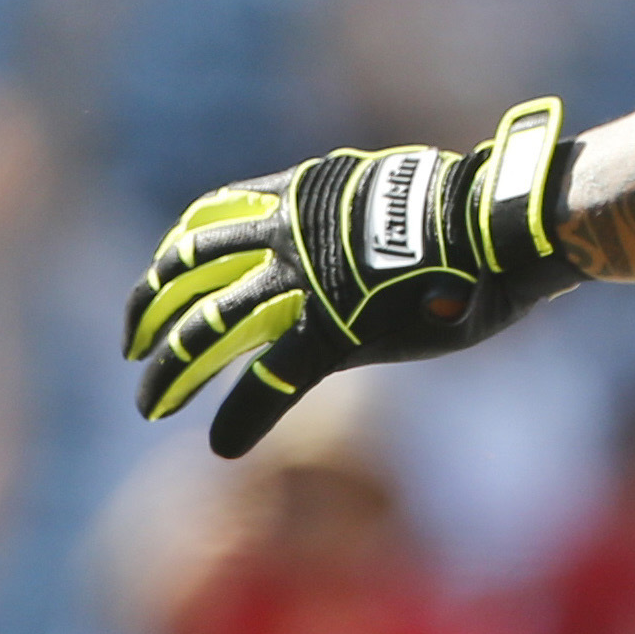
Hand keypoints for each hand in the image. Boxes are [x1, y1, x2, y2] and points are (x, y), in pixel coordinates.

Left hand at [125, 100, 580, 455]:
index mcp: (302, 195)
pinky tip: (219, 441)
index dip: (177, 253)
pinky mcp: (329, 334)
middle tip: (132, 345)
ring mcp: (302, 285)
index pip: (213, 220)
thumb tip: (362, 231)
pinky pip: (267, 381)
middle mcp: (287, 236)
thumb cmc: (475, 210)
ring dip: (172, 368)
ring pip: (207, 326)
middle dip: (150, 311)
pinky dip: (241, 416)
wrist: (502, 224)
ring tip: (148, 401)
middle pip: (188, 272)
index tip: (162, 278)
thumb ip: (361, 213)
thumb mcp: (397, 192)